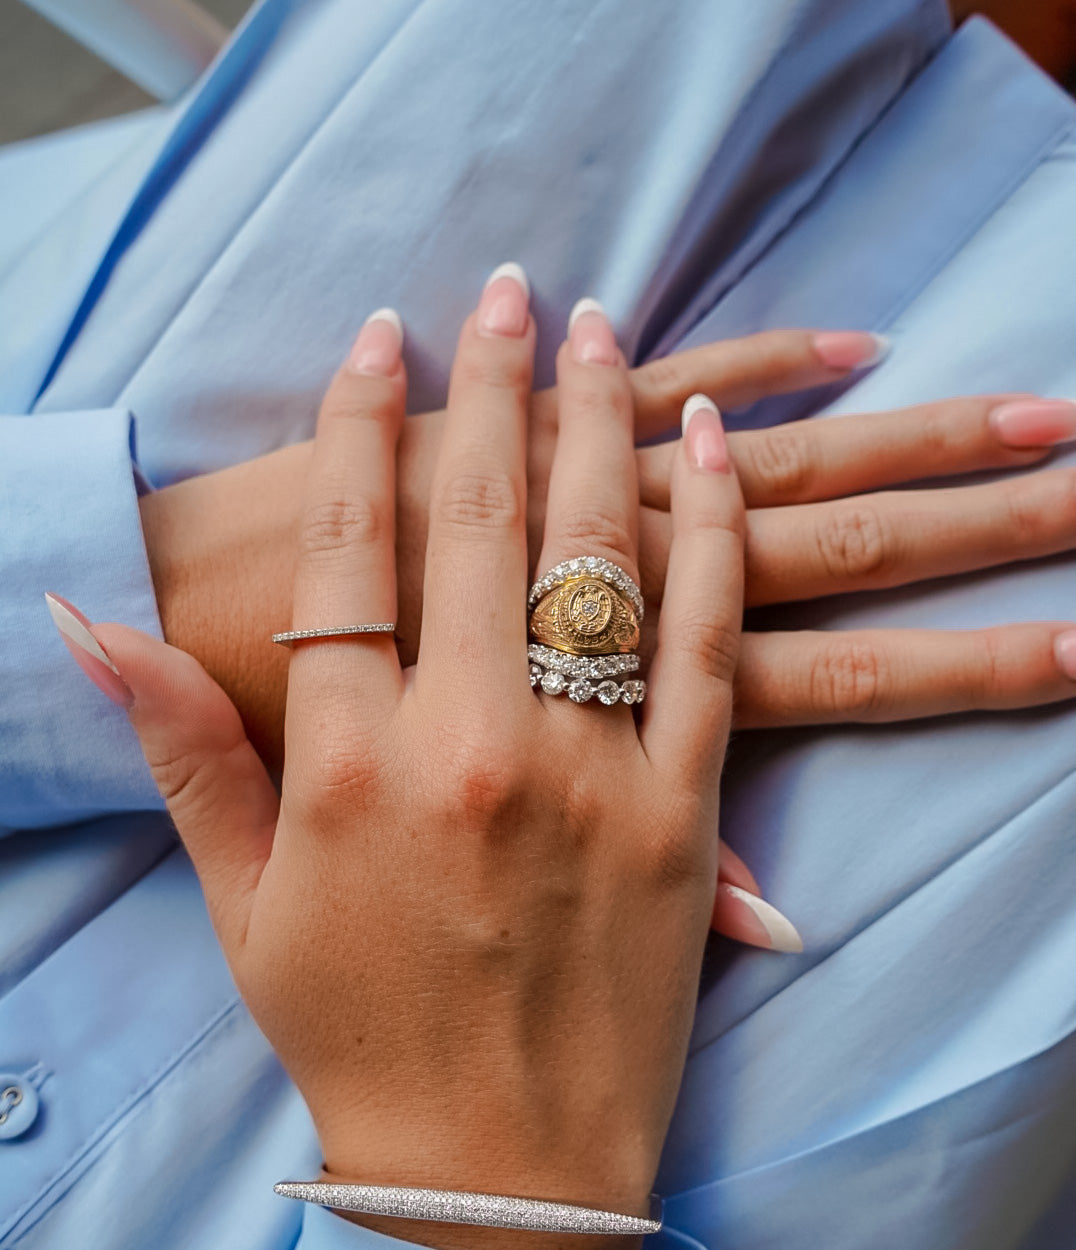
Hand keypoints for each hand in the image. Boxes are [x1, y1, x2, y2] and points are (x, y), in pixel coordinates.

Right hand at [86, 276, 744, 1248]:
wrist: (493, 1168)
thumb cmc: (358, 1028)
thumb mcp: (240, 895)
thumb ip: (178, 744)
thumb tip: (83, 623)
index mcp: (348, 763)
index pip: (350, 547)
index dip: (360, 427)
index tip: (380, 339)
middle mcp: (469, 747)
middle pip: (477, 520)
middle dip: (489, 387)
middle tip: (503, 295)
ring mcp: (588, 774)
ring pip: (597, 553)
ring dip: (597, 421)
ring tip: (597, 325)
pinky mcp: (685, 810)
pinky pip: (708, 641)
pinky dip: (713, 530)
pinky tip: (710, 440)